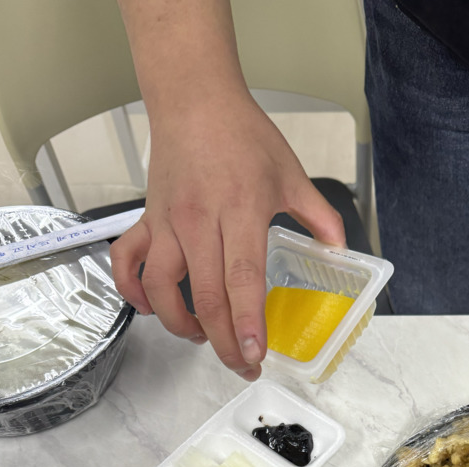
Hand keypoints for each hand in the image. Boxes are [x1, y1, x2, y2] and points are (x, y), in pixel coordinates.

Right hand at [110, 96, 344, 379]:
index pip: (241, 279)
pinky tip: (150, 308)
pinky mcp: (147, 219)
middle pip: (204, 297)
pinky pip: (128, 262)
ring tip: (202, 336)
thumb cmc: (242, 135)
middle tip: (241, 365)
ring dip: (178, 324)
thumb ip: (319, 217)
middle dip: (222, 342)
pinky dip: (132, 291)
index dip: (246, 323)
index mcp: (240, 211)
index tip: (253, 355)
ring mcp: (168, 222)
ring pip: (159, 288)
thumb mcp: (291, 175)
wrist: (195, 97)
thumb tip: (340, 250)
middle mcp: (199, 221)